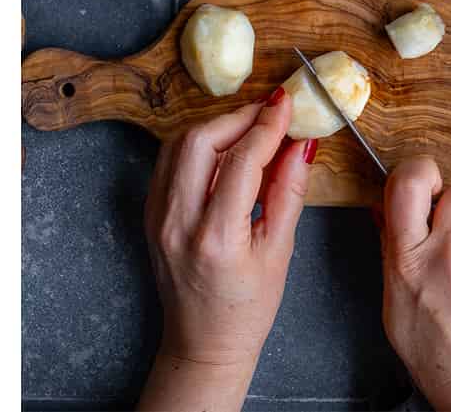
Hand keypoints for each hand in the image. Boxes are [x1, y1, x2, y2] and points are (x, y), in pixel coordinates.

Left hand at [138, 89, 313, 411]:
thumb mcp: (279, 254)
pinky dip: (197, 145)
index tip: (285, 105)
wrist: (203, 345)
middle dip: (237, 117)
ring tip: (249, 127)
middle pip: (200, 140)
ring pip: (179, 144)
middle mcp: (178, 222)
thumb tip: (301, 144)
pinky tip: (223, 148)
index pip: (240, 162)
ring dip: (215, 127)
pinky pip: (169, 162)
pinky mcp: (149, 212)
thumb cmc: (246, 310)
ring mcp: (157, 216)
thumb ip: (289, 193)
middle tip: (268, 111)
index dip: (266, 126)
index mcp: (216, 238)